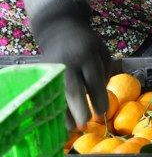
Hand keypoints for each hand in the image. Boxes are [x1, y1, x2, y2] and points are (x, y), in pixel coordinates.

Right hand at [31, 6, 110, 129]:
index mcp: (87, 55)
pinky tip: (56, 118)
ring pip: (57, 93)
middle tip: (84, 124)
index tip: (102, 113)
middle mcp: (68, 61)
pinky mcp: (42, 72)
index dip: (97, 97)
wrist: (59, 28)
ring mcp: (53, 67)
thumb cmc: (86, 43)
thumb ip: (104, 70)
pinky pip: (47, 92)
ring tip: (69, 128)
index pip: (93, 79)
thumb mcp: (101, 50)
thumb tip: (100, 95)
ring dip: (63, 112)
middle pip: (73, 87)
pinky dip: (51, 106)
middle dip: (79, 107)